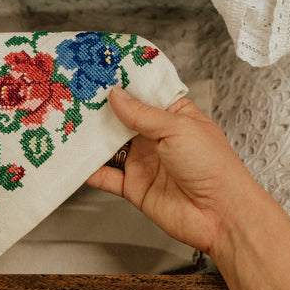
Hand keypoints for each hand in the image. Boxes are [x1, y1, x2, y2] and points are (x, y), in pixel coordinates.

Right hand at [86, 88, 263, 254]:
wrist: (221, 216)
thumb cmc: (214, 167)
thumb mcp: (177, 128)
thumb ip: (142, 114)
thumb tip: (116, 95)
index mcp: (173, 116)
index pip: (143, 95)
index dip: (123, 85)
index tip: (99, 73)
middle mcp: (156, 137)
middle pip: (121, 119)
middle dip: (100, 110)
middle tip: (74, 97)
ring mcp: (143, 162)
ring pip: (110, 147)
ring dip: (91, 139)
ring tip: (68, 125)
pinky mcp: (134, 187)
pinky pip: (107, 177)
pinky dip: (90, 171)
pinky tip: (75, 162)